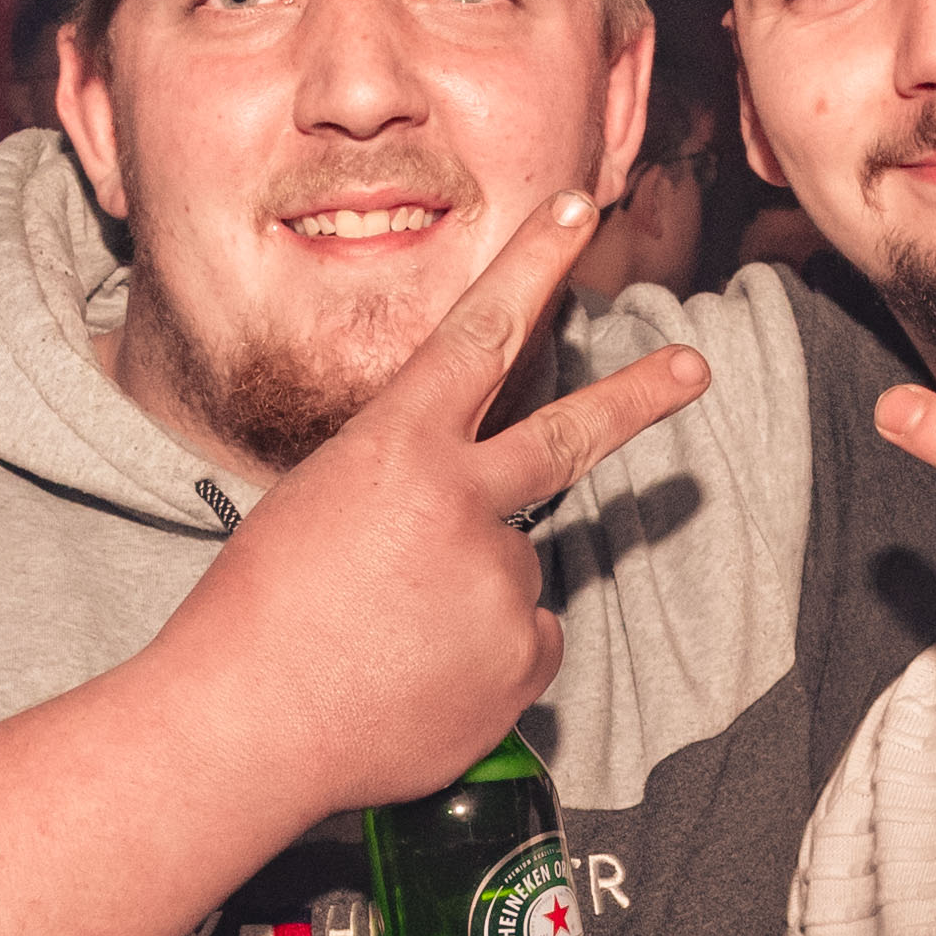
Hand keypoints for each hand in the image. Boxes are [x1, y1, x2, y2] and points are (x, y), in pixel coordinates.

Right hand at [147, 192, 708, 819]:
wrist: (243, 726)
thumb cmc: (256, 614)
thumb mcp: (315, 506)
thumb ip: (403, 488)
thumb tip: (466, 519)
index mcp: (396, 447)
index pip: (481, 332)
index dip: (535, 264)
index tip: (580, 209)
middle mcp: (463, 501)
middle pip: (570, 437)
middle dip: (639, 397)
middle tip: (692, 367)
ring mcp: (500, 582)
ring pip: (514, 572)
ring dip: (468, 597)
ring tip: (391, 640)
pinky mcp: (521, 660)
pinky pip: (524, 646)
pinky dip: (483, 661)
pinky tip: (419, 681)